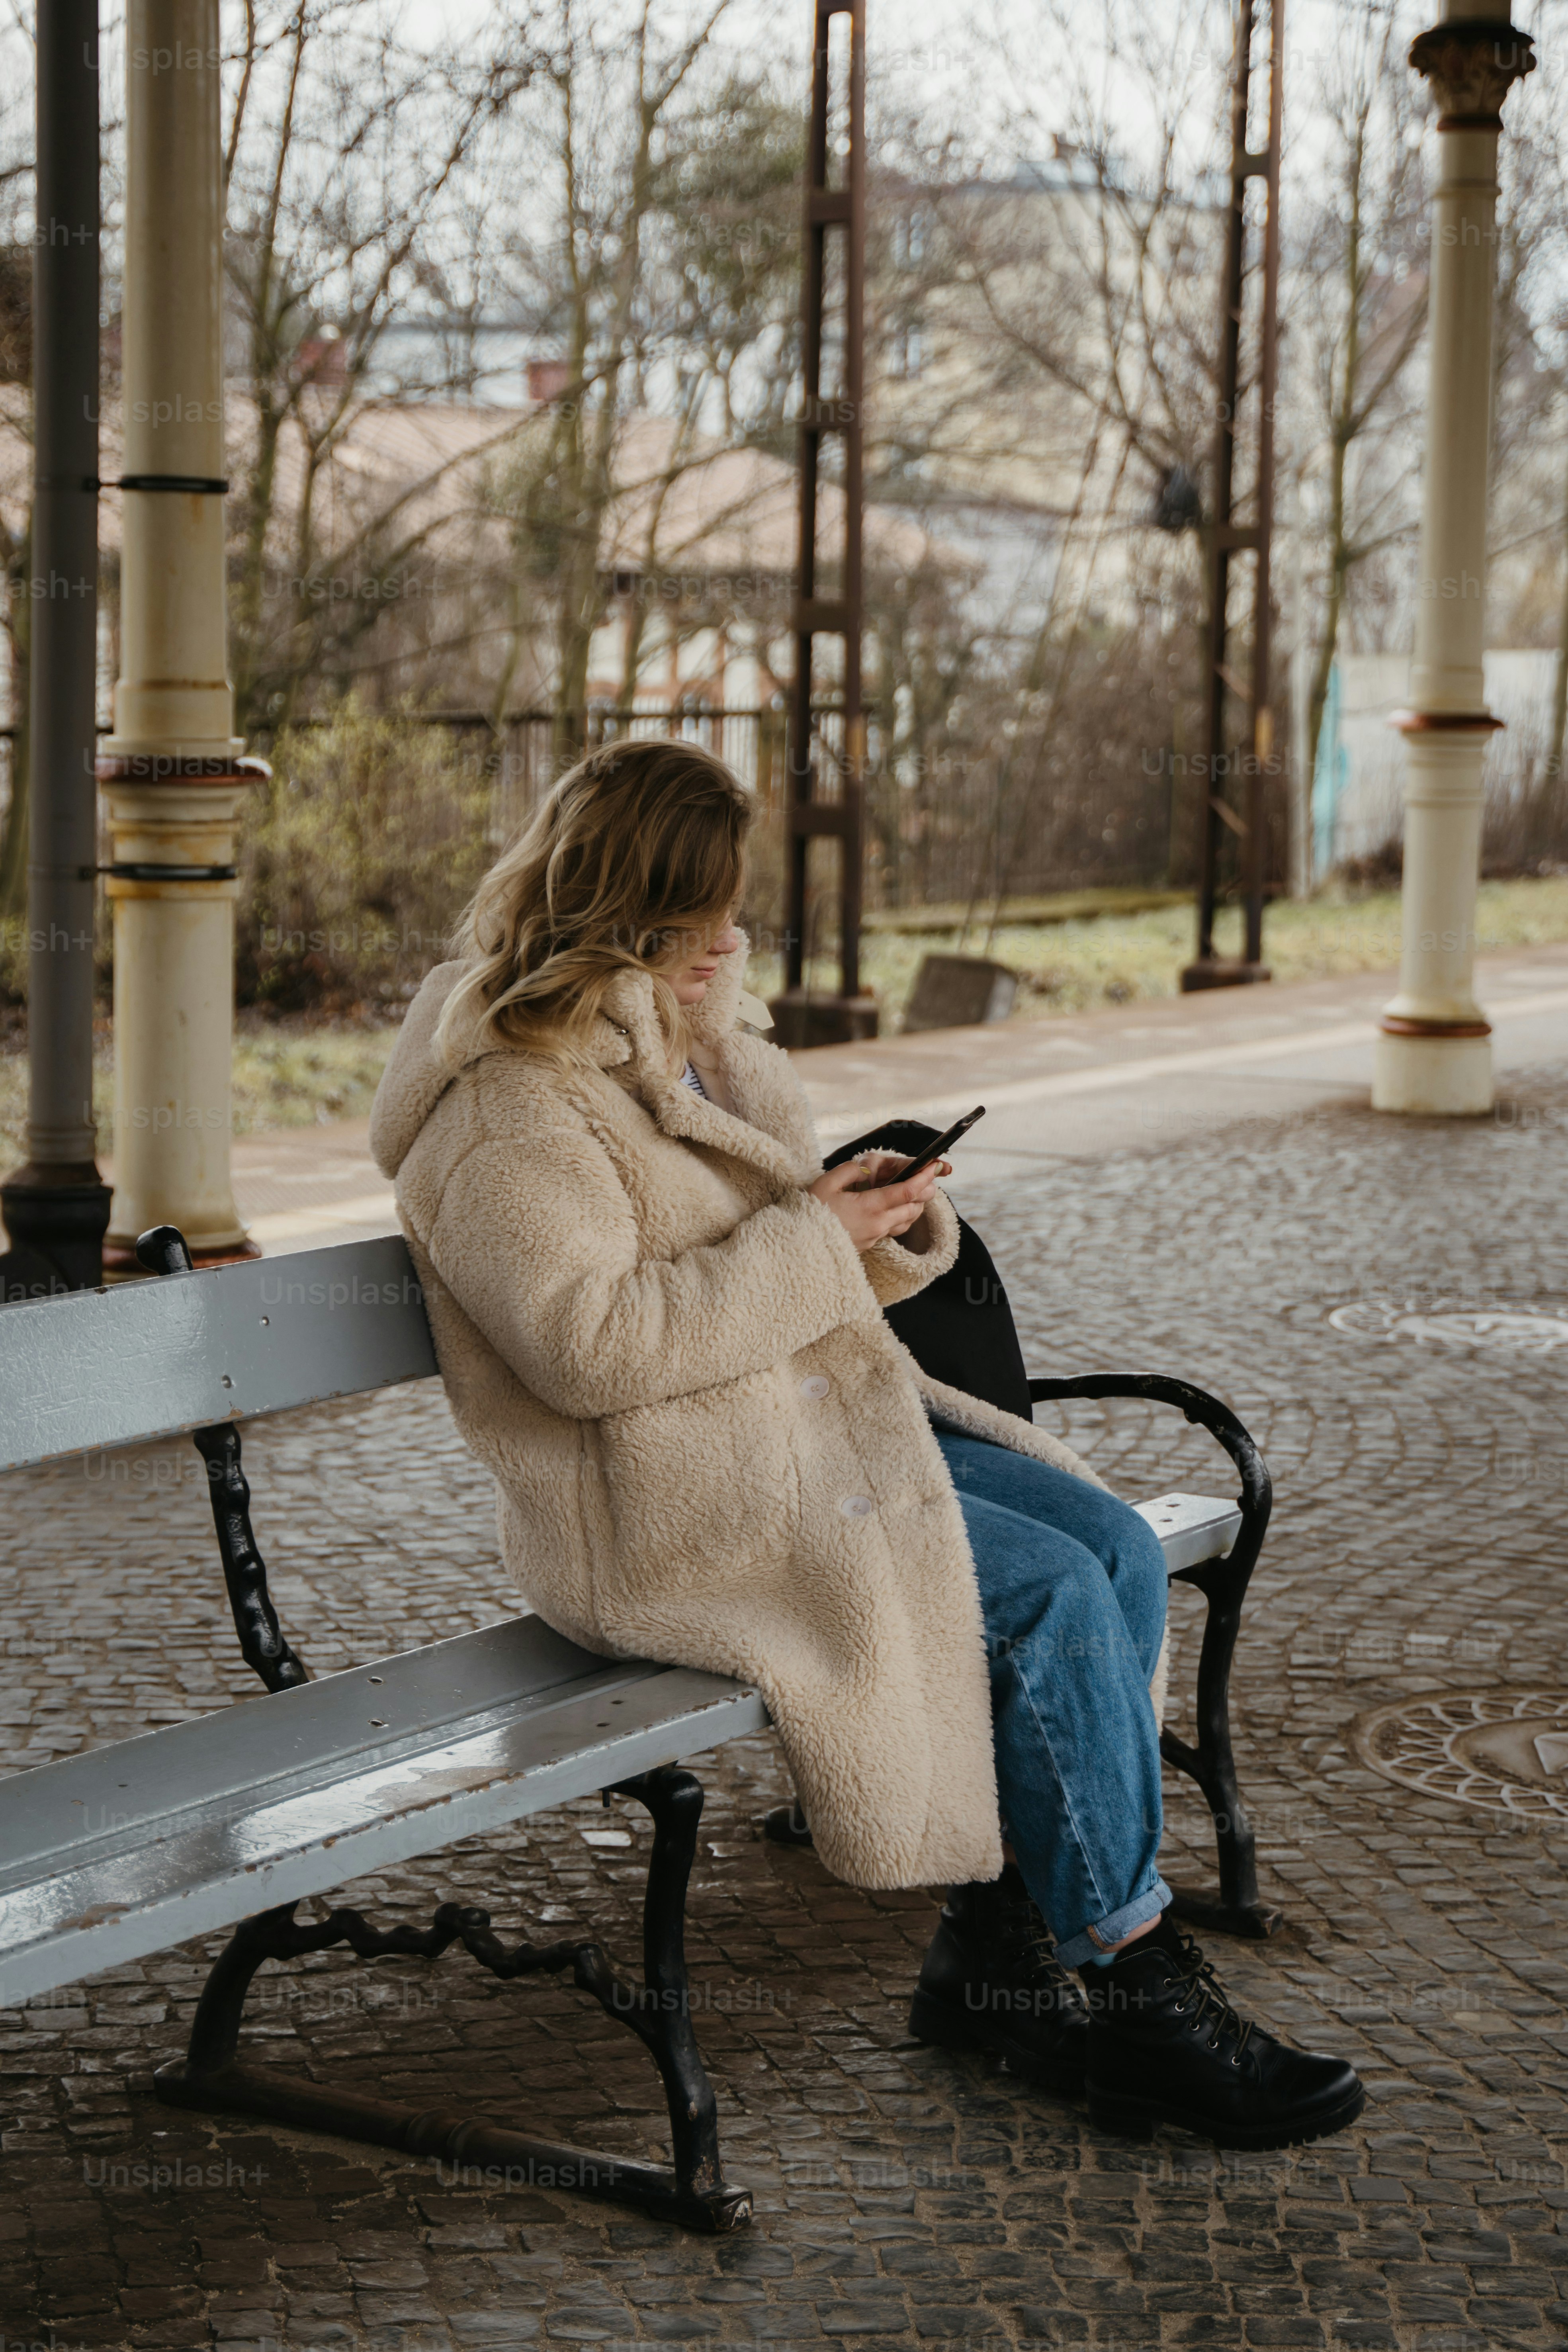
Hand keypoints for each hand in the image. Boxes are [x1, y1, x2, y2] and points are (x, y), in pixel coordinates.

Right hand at [807, 1154, 948, 1251]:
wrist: (798, 1248)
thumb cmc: (808, 1213)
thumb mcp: (826, 1183)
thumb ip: (850, 1171)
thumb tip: (866, 1168)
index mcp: (870, 1207)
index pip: (908, 1191)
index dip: (925, 1177)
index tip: (935, 1166)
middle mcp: (878, 1224)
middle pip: (914, 1208)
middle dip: (924, 1192)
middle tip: (926, 1178)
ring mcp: (874, 1237)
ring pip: (906, 1221)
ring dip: (913, 1206)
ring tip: (912, 1192)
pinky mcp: (868, 1245)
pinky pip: (892, 1230)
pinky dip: (900, 1217)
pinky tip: (892, 1209)